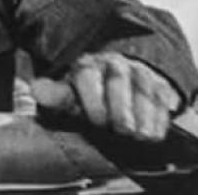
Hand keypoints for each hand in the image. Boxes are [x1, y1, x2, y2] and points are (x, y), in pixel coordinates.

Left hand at [31, 52, 179, 140]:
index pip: (88, 74)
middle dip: (121, 107)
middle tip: (121, 129)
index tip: (97, 120)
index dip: (93, 98)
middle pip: (118, 80)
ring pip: (142, 87)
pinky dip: (159, 115)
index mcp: (86, 66)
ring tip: (138, 134)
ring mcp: (137, 72)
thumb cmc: (88, 97)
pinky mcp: (158, 84)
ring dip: (142, 113)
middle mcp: (113, 64)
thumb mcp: (69, 97)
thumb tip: (35, 88)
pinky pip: (162, 96)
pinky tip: (153, 132)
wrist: (116, 88)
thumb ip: (54, 95)